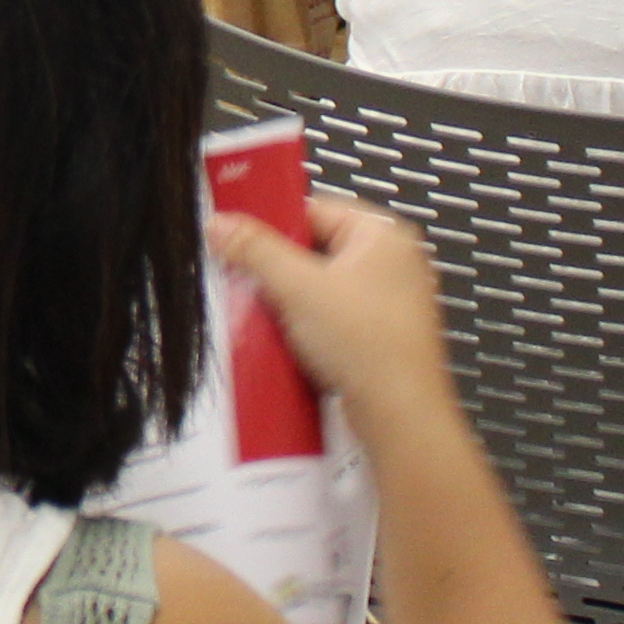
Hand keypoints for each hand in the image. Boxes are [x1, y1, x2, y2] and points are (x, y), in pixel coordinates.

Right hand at [209, 194, 455, 433]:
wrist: (399, 414)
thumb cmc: (372, 347)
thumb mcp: (298, 287)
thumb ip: (255, 250)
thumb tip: (223, 224)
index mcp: (383, 235)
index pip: (314, 209)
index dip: (273, 224)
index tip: (238, 238)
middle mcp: (391, 264)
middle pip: (314, 251)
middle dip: (278, 270)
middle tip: (248, 281)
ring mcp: (387, 303)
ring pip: (320, 288)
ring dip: (289, 302)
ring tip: (268, 315)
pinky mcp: (378, 337)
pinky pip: (331, 319)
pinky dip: (307, 327)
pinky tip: (288, 341)